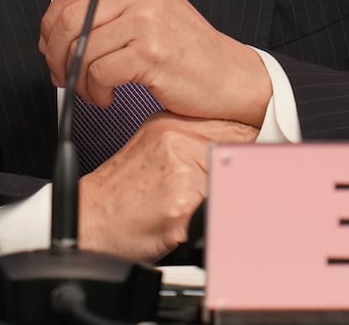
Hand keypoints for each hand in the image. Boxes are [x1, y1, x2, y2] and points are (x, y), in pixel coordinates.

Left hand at [38, 0, 271, 125]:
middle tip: (63, 73)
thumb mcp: (146, 8)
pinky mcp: (150, 52)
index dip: (51, 24)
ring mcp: (147, 19)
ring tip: (94, 89)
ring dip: (78, 79)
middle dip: (56, 54)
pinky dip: (96, 91)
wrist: (229, 76)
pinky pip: (99, 72)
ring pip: (81, 48)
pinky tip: (109, 95)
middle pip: (68, 17)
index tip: (53, 46)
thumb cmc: (186, 48)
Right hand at [77, 112, 258, 261]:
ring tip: (190, 210)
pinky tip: (181, 224)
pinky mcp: (180, 202)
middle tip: (223, 192)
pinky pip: (214, 214)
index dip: (252, 145)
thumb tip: (240, 147)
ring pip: (231, 184)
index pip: (236, 124)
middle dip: (240, 177)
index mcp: (173, 121)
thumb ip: (194, 141)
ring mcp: (179, 168)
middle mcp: (177, 138)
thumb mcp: (156, 148)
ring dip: (220, 203)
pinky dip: (206, 226)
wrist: (90, 219)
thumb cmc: (122, 192)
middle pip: (240, 153)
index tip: (257, 158)